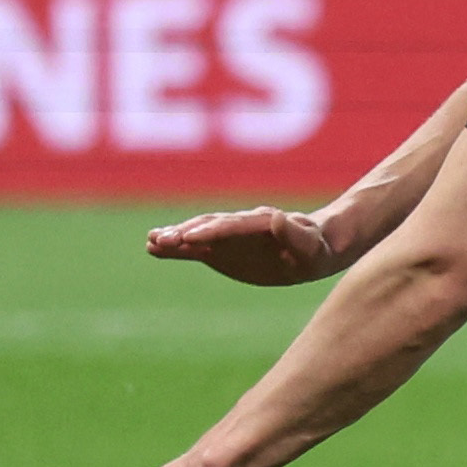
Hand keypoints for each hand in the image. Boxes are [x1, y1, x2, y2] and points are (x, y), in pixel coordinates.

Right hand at [146, 205, 338, 283]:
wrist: (311, 249)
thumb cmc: (315, 249)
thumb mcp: (312, 246)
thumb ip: (294, 234)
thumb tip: (276, 217)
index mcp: (264, 224)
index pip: (234, 225)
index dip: (212, 231)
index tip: (189, 236)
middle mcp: (241, 226)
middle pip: (210, 226)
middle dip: (186, 231)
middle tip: (160, 239)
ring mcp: (227, 237)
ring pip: (198, 233)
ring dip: (175, 237)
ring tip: (151, 241)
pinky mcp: (219, 249)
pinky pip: (193, 247)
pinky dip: (174, 248)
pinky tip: (151, 247)